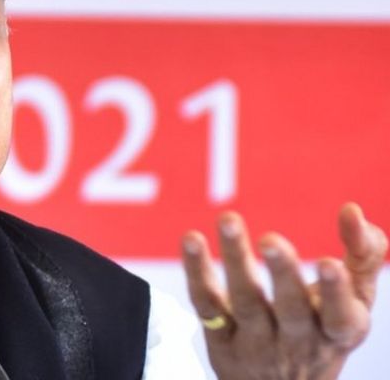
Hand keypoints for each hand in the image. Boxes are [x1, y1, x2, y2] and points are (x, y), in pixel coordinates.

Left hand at [181, 203, 386, 378]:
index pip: (340, 316)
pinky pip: (207, 304)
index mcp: (338, 331)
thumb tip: (353, 211)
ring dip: (236, 259)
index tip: (329, 262)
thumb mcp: (354, 302)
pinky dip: (197, 272)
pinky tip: (192, 238)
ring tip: (229, 219)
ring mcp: (257, 343)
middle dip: (283, 273)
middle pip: (290, 309)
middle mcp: (298, 342)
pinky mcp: (221, 339)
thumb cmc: (322, 328)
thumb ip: (363, 256)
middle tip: (271, 239)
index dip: (336, 291)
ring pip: (246, 302)